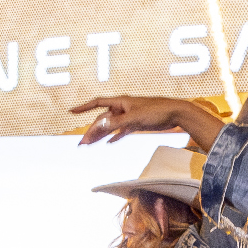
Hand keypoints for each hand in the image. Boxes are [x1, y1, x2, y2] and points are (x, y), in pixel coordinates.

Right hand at [74, 94, 208, 147]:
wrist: (176, 114)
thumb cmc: (157, 111)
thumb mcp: (134, 118)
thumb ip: (116, 122)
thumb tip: (99, 125)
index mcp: (120, 102)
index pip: (97, 103)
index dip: (83, 107)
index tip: (71, 111)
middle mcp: (122, 108)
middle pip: (102, 119)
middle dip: (91, 131)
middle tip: (81, 144)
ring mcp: (129, 116)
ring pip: (110, 126)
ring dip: (100, 136)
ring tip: (89, 145)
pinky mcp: (136, 124)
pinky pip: (121, 131)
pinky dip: (115, 137)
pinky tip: (109, 143)